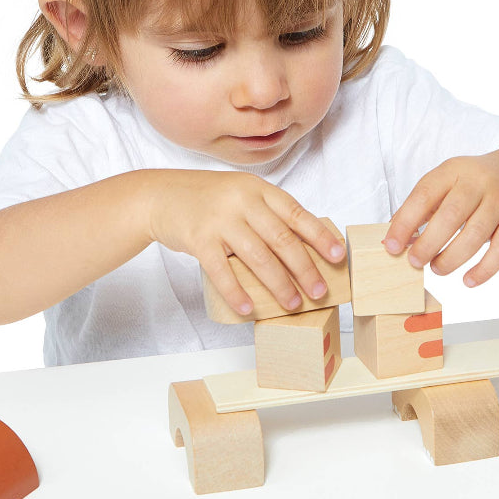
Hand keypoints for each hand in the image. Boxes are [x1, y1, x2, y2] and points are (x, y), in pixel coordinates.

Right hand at [145, 170, 345, 315]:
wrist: (160, 195)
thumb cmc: (208, 199)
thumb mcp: (242, 193)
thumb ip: (268, 212)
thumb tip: (305, 245)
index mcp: (259, 189)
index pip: (296, 214)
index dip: (320, 237)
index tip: (338, 256)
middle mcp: (242, 201)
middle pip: (282, 239)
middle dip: (305, 269)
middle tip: (320, 291)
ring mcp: (220, 220)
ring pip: (258, 257)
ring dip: (279, 284)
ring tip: (293, 304)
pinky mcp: (199, 239)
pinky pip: (221, 271)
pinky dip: (237, 292)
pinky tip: (249, 308)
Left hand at [383, 150, 498, 286]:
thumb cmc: (476, 184)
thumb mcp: (447, 183)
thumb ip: (421, 209)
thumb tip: (392, 241)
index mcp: (453, 170)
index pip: (424, 195)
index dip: (405, 222)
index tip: (392, 246)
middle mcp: (479, 182)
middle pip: (451, 216)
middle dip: (428, 243)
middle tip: (414, 262)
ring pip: (475, 235)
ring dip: (452, 258)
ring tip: (437, 269)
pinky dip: (484, 269)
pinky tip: (468, 281)